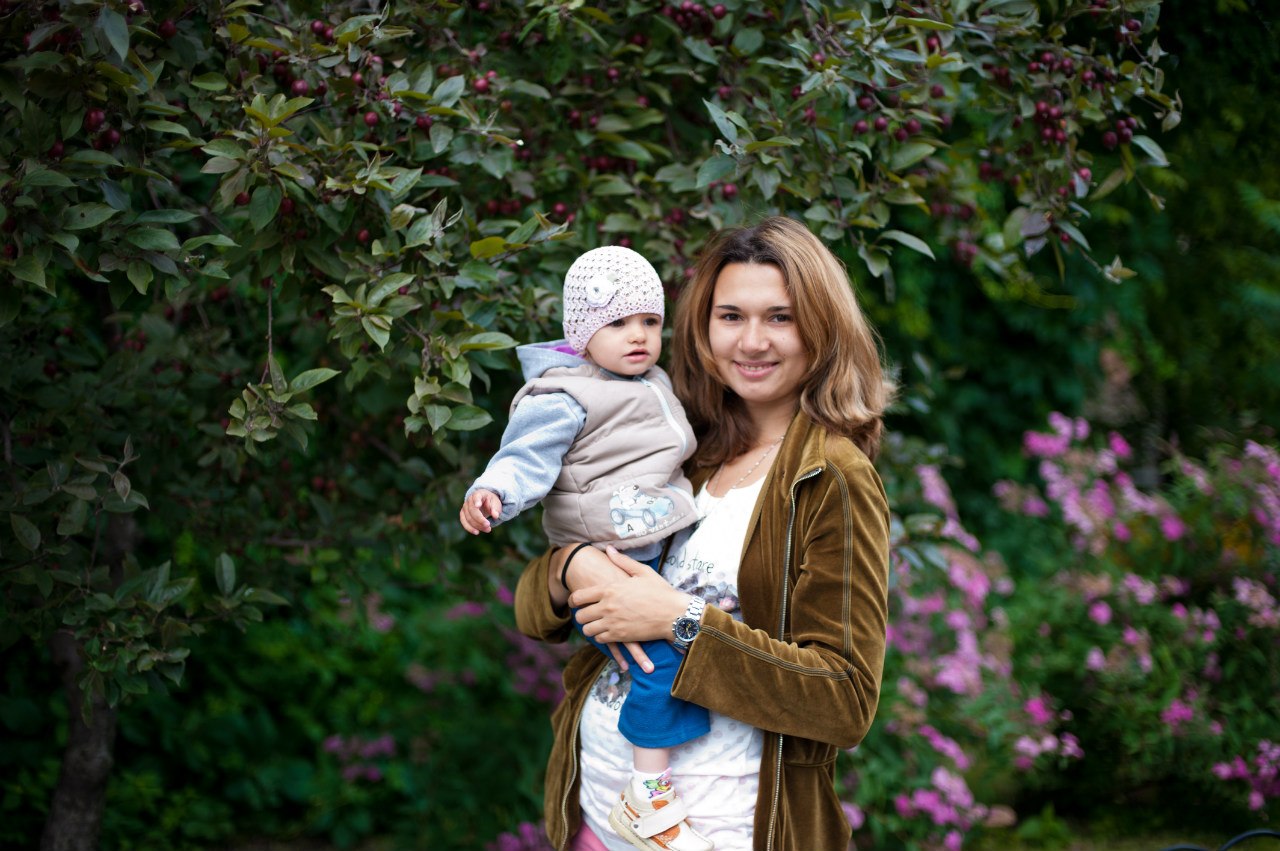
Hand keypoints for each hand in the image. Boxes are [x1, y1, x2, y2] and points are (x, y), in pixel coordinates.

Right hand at [460, 489, 501, 534]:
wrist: (485, 502)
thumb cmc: (491, 502)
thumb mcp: (496, 504)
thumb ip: (496, 509)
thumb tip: (495, 515)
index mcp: (479, 494)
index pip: (476, 496)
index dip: (476, 501)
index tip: (478, 506)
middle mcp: (469, 499)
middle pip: (472, 510)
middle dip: (480, 519)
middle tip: (488, 526)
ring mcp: (465, 507)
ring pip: (468, 518)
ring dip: (477, 525)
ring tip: (488, 529)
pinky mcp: (463, 514)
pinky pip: (464, 521)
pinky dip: (469, 528)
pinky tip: (477, 532)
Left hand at [550, 545, 655, 673]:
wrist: (674, 614)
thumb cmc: (660, 591)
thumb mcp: (642, 572)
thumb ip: (622, 561)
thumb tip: (609, 549)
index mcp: (610, 589)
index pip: (579, 596)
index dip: (574, 600)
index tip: (576, 601)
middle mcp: (607, 606)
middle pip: (580, 615)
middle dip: (581, 615)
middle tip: (586, 614)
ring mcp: (613, 623)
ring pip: (587, 629)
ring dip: (589, 627)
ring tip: (594, 624)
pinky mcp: (620, 636)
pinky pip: (600, 639)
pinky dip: (600, 636)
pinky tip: (606, 632)